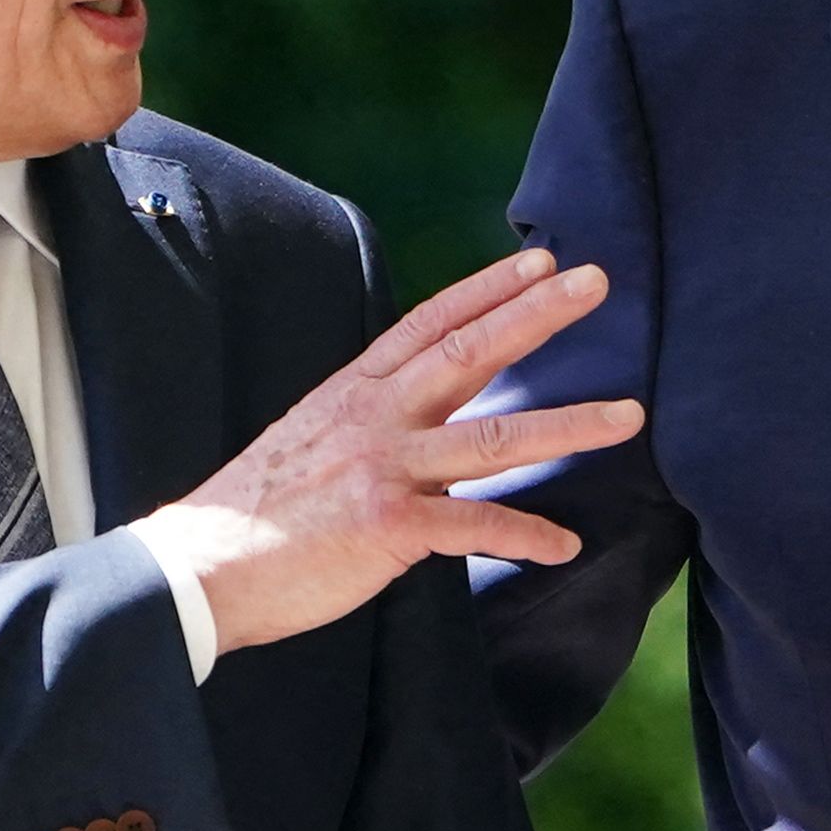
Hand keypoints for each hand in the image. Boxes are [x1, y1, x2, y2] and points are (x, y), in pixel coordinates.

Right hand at [142, 248, 642, 655]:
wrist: (202, 568)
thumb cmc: (257, 515)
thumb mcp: (310, 440)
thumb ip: (367, 422)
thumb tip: (414, 419)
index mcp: (355, 392)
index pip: (432, 324)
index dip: (489, 289)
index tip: (540, 262)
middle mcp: (374, 416)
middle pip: (471, 350)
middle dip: (539, 315)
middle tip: (596, 282)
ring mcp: (382, 466)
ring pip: (494, 436)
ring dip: (569, 425)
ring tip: (628, 416)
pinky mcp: (387, 523)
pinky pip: (475, 525)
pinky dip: (526, 535)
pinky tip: (565, 545)